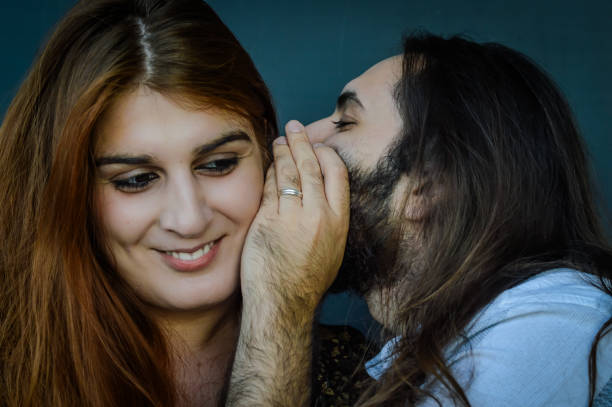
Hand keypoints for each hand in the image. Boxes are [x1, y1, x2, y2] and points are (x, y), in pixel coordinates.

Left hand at [228, 120, 347, 405]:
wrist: (284, 304)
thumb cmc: (308, 281)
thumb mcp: (333, 249)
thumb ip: (331, 220)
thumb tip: (324, 195)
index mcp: (339, 221)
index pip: (336, 174)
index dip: (326, 155)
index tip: (318, 147)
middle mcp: (318, 216)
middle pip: (311, 167)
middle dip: (302, 143)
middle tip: (295, 128)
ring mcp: (292, 219)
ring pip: (289, 174)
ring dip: (283, 152)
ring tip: (280, 140)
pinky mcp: (267, 223)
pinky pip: (269, 189)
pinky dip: (269, 173)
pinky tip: (268, 164)